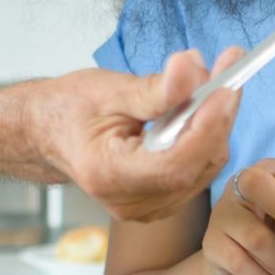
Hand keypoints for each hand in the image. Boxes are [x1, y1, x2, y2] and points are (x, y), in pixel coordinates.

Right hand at [23, 48, 243, 222]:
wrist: (45, 134)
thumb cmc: (67, 110)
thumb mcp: (107, 90)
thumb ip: (154, 88)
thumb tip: (192, 70)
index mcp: (111, 177)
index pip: (175, 161)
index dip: (207, 124)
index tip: (226, 86)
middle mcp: (132, 203)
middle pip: (197, 163)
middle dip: (218, 113)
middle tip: (228, 67)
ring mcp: (148, 207)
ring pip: (204, 165)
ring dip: (216, 120)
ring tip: (213, 77)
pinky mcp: (160, 199)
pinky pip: (198, 168)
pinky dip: (206, 133)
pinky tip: (202, 103)